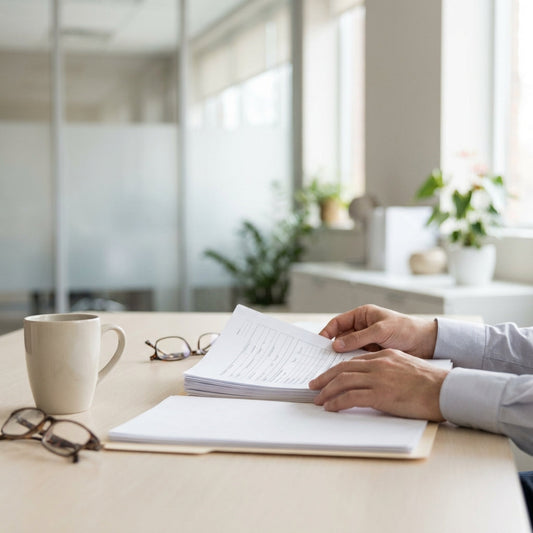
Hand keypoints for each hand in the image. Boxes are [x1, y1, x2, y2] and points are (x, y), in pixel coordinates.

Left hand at [309, 349, 447, 420]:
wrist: (445, 390)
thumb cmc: (431, 383)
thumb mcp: (406, 367)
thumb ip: (389, 368)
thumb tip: (376, 379)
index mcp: (385, 356)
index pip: (354, 361)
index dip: (338, 369)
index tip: (328, 376)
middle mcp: (378, 364)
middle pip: (343, 368)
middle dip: (326, 378)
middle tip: (314, 386)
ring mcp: (378, 378)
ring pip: (343, 381)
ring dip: (327, 391)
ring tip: (318, 399)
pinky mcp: (380, 394)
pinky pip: (351, 397)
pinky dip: (337, 402)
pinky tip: (330, 407)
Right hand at [320, 304, 437, 358]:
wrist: (427, 343)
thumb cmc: (406, 330)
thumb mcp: (381, 330)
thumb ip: (358, 337)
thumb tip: (336, 345)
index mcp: (362, 315)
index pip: (338, 323)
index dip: (327, 332)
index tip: (318, 343)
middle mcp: (362, 327)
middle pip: (340, 337)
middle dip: (331, 347)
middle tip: (321, 359)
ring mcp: (367, 341)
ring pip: (347, 349)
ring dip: (340, 357)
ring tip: (331, 368)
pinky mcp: (372, 353)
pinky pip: (357, 358)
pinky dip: (351, 364)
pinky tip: (346, 372)